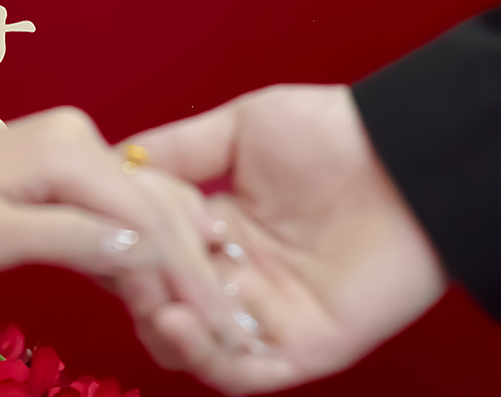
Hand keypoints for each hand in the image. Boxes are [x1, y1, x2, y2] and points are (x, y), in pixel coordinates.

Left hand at [0, 107, 231, 328]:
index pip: (147, 216)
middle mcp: (82, 139)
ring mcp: (74, 151)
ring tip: (210, 318)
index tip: (217, 328)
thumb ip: (67, 240)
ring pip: (145, 209)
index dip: (184, 275)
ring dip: (176, 262)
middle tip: (230, 332)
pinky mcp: (63, 169)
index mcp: (70, 151)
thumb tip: (141, 253)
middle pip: (157, 208)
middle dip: (193, 269)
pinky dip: (143, 251)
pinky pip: (118, 210)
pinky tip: (164, 289)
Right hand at [118, 85, 446, 391]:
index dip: (124, 242)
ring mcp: (271, 317)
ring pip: (197, 346)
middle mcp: (241, 277)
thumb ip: (182, 149)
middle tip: (119, 263)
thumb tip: (116, 159)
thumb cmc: (333, 133)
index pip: (157, 250)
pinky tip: (177, 320)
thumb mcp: (244, 127)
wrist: (407, 158)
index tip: (93, 222)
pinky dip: (206, 355)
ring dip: (163, 327)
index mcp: (224, 227)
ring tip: (147, 296)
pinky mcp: (303, 348)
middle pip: (167, 302)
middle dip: (137, 287)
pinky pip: (243, 372)